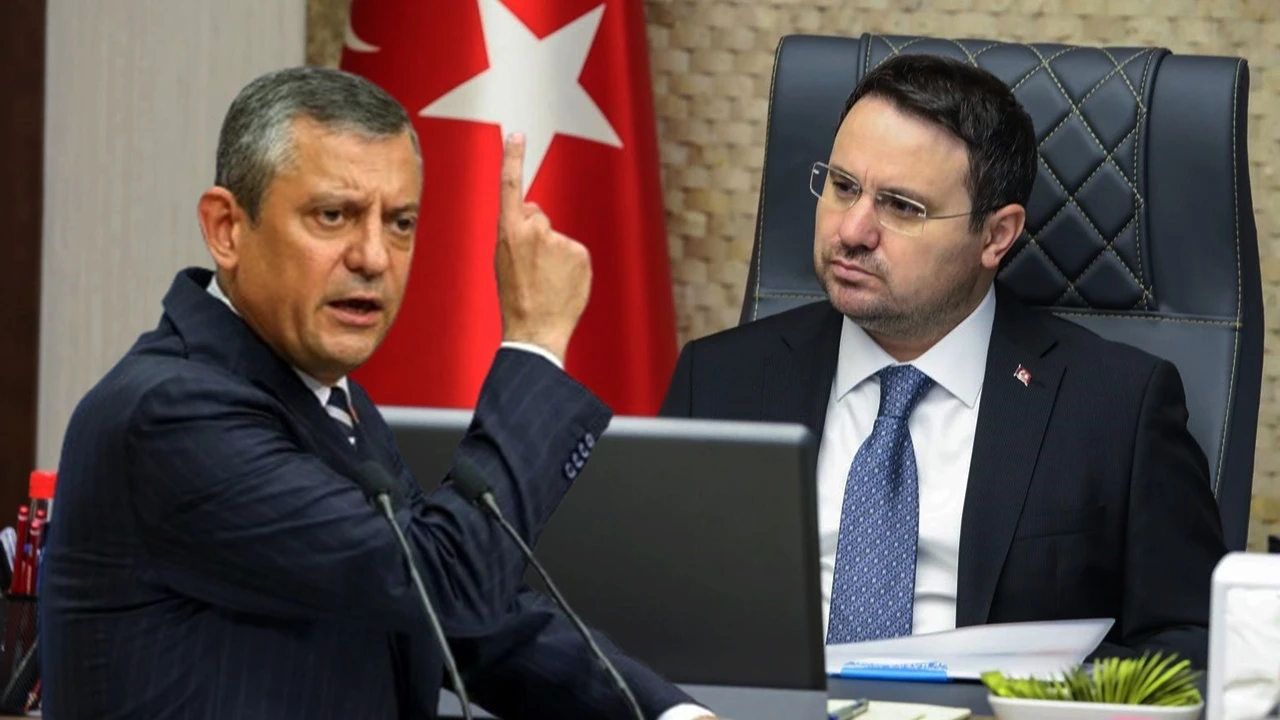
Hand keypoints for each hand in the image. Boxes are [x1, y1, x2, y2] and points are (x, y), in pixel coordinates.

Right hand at [494, 132, 591, 363]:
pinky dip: (571, 266)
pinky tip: (562, 284)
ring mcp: (559, 241)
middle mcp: (534, 230)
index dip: (512, 158)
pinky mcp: (580, 252)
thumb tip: (536, 214)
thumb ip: (517, 231)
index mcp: (508, 231)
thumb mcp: (504, 258)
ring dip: (554, 253)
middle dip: (536, 233)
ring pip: (557, 237)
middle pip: (538, 215)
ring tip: (546, 281)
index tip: (516, 134)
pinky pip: (575, 252)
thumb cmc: (517, 296)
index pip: (510, 187)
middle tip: (531, 267)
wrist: (534, 330)